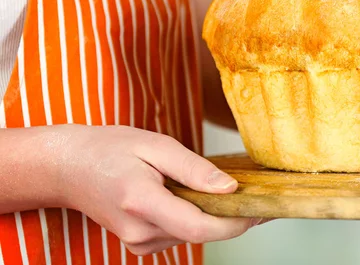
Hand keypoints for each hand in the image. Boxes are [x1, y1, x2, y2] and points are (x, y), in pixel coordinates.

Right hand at [53, 125, 258, 255]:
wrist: (69, 167)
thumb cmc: (108, 149)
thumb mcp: (155, 145)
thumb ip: (194, 169)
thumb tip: (229, 188)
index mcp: (142, 203)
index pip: (201, 227)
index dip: (236, 223)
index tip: (260, 208)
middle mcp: (140, 232)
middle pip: (201, 233)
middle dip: (233, 217)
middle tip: (257, 194)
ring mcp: (138, 242)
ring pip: (193, 234)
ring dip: (214, 216)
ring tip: (227, 189)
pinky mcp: (141, 243)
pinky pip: (180, 233)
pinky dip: (196, 217)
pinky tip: (197, 197)